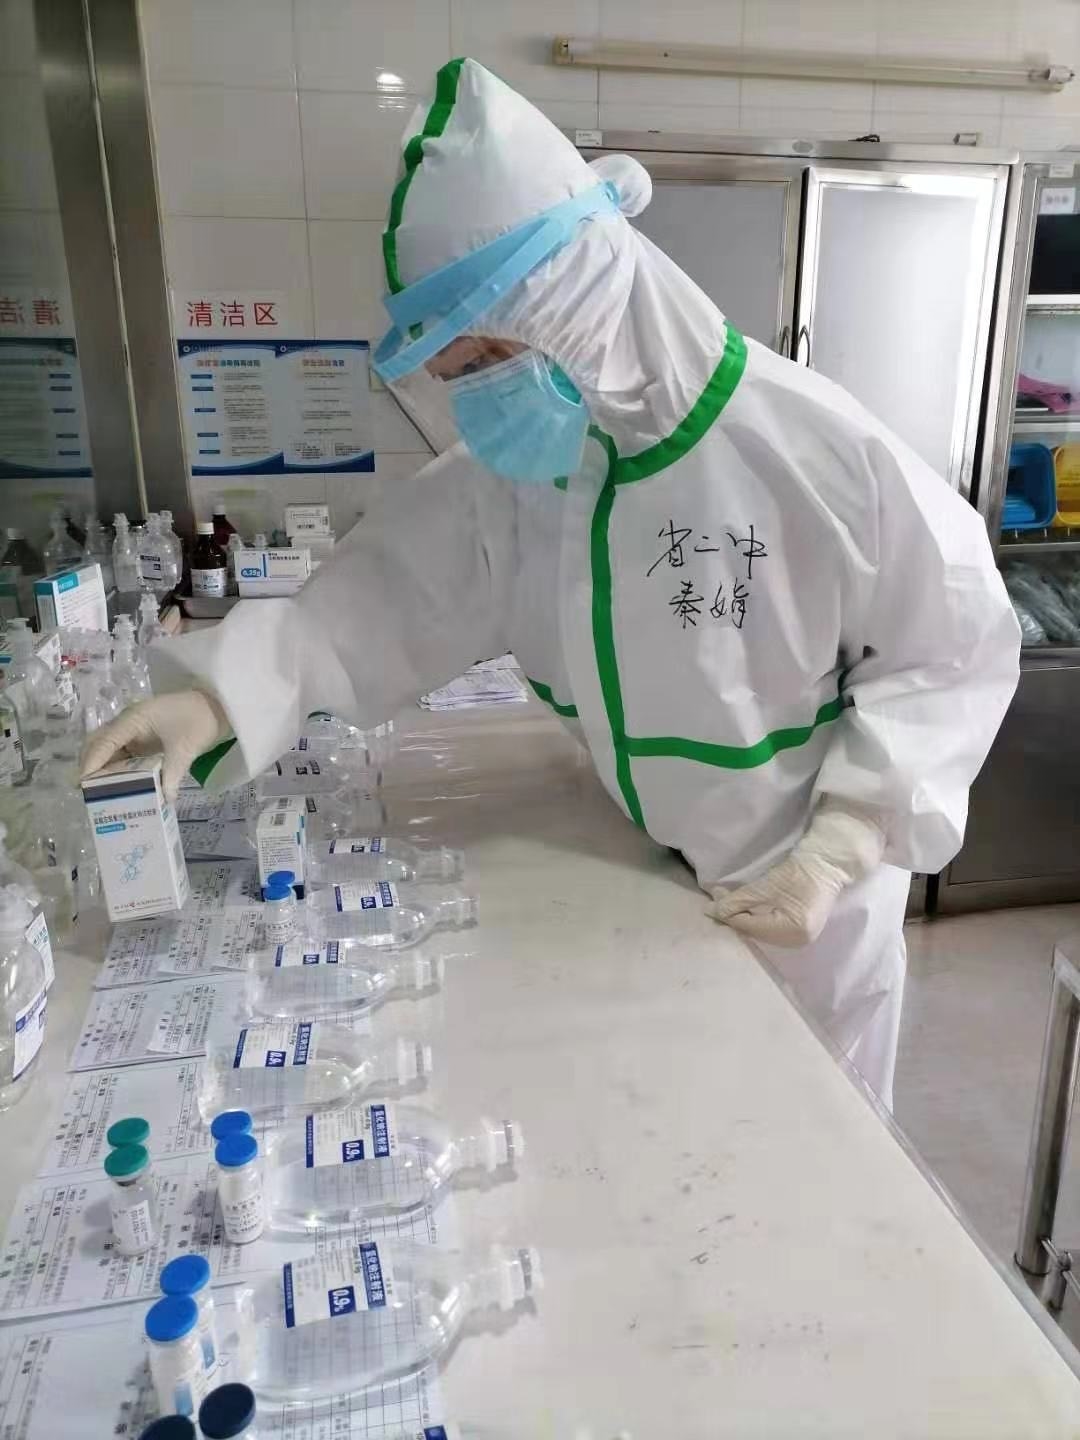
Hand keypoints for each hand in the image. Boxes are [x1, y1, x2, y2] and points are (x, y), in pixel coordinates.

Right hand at [80, 690, 229, 800]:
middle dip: (91, 766)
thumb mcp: (186, 748)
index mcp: (134, 719)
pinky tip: (120, 785)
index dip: (92, 763)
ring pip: (109, 750)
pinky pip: (124, 753)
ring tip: (100, 794)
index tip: (82, 784)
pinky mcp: (142, 737)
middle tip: (87, 793)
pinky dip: (119, 768)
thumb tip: (165, 800)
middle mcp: (128, 722)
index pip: (105, 742)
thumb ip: (173, 774)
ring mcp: (134, 729)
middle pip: (99, 743)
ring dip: (104, 769)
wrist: (217, 706)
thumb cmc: (200, 720)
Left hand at [708, 801, 885, 946]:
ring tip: (727, 906)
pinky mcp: (800, 933)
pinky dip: (756, 922)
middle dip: (734, 919)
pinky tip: (745, 913)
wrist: (825, 865)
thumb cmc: (798, 872)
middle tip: (716, 904)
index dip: (728, 915)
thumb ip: (738, 901)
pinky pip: (771, 932)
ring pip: (762, 934)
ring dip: (743, 921)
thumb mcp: (765, 887)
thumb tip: (712, 911)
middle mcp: (798, 941)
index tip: (709, 904)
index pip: (751, 926)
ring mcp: (801, 940)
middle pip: (756, 933)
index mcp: (793, 931)